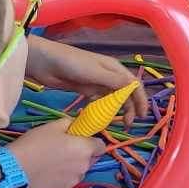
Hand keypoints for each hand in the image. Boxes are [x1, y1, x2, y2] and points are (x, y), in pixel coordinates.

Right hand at [7, 120, 103, 187]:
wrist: (16, 168)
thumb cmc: (36, 143)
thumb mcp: (53, 125)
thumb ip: (71, 123)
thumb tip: (77, 124)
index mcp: (85, 149)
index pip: (101, 145)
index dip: (92, 141)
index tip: (81, 139)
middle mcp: (84, 167)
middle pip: (91, 159)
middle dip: (82, 154)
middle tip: (65, 149)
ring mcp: (74, 181)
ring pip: (79, 171)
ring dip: (73, 166)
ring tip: (55, 162)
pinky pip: (68, 180)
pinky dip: (63, 176)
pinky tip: (49, 172)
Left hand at [27, 37, 152, 120]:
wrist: (46, 63)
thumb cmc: (72, 63)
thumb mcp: (95, 72)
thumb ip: (115, 81)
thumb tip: (134, 89)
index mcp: (114, 68)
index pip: (134, 84)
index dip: (141, 99)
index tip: (142, 115)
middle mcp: (108, 75)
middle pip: (125, 93)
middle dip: (131, 108)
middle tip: (128, 124)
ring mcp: (97, 82)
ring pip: (113, 98)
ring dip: (118, 110)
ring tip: (118, 123)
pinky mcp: (86, 89)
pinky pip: (100, 101)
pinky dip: (104, 109)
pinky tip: (101, 117)